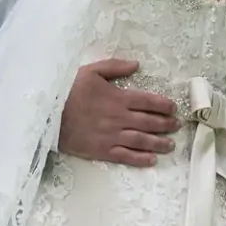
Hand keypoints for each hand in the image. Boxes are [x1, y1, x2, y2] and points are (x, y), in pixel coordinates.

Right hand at [58, 59, 179, 166]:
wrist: (48, 114)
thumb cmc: (68, 91)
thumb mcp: (90, 71)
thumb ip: (114, 66)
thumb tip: (137, 64)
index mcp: (118, 97)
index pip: (148, 101)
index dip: (164, 105)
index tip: (173, 108)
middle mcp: (120, 117)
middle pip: (149, 122)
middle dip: (166, 124)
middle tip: (177, 126)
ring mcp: (112, 136)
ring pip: (142, 140)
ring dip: (159, 143)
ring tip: (170, 145)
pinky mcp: (103, 150)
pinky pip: (126, 156)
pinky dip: (141, 159)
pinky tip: (152, 160)